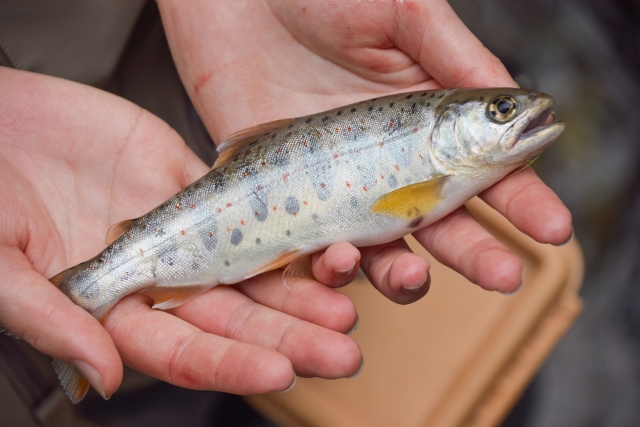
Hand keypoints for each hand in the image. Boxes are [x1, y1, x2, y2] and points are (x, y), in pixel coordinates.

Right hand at [0, 67, 360, 399]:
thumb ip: (51, 319)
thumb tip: (105, 379)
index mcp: (114, 311)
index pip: (184, 350)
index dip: (231, 363)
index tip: (281, 371)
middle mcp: (159, 278)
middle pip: (235, 317)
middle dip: (289, 337)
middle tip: (342, 351)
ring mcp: (182, 231)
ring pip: (252, 267)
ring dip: (300, 288)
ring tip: (348, 303)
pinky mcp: (194, 185)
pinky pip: (249, 205)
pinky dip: (287, 221)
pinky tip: (326, 237)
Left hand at [158, 0, 572, 299]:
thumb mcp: (400, 11)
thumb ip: (454, 55)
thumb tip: (520, 103)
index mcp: (424, 120)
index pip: (481, 168)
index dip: (519, 199)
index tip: (550, 228)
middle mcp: (385, 161)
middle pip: (438, 221)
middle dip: (474, 251)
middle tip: (504, 274)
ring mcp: (336, 185)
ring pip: (378, 248)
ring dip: (401, 272)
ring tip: (412, 273)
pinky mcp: (286, 198)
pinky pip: (311, 247)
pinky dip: (327, 265)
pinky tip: (338, 259)